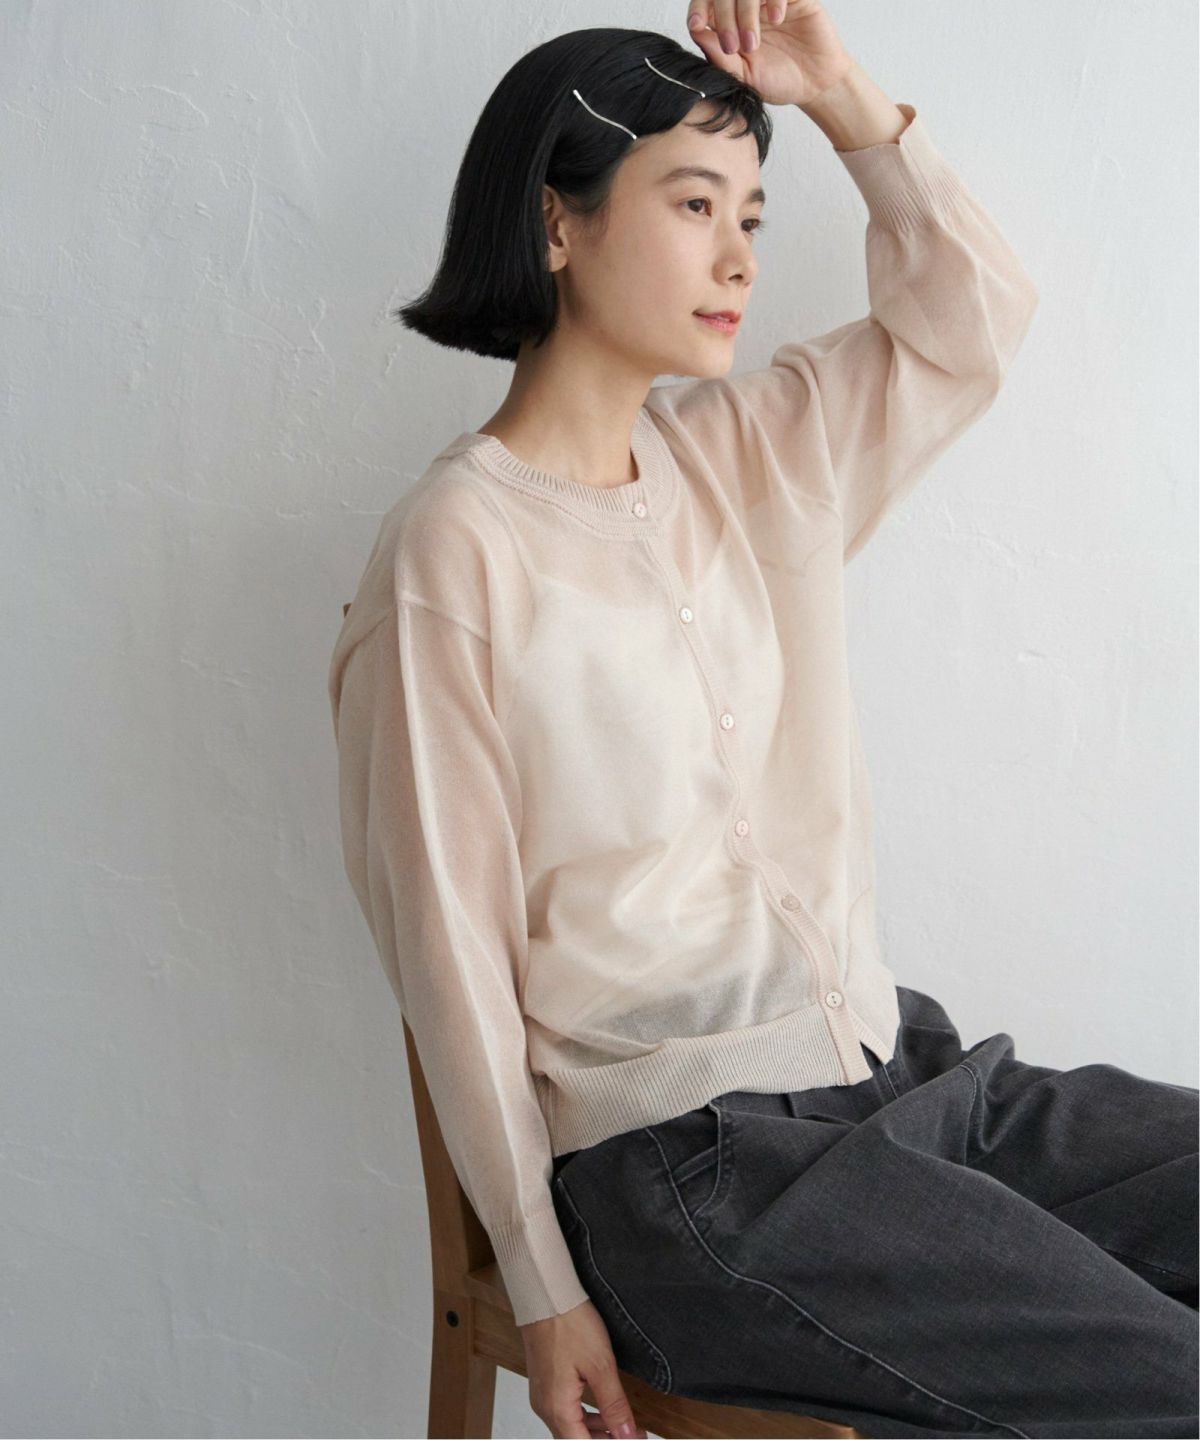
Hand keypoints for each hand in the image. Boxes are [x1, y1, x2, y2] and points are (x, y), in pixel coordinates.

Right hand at [520, 1298, 648, 1439]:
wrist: (545, 1295)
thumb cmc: (569, 1324)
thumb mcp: (601, 1365)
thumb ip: (614, 1405)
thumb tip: (626, 1435)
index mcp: (557, 1409)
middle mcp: (545, 1407)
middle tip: (632, 1434)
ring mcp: (542, 1395)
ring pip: (570, 1427)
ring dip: (596, 1431)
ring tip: (622, 1426)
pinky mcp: (545, 1383)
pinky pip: (564, 1411)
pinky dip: (585, 1416)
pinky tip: (602, 1409)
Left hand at [684, 0, 854, 107]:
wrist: (814, 85)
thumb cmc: (777, 81)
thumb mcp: (743, 75)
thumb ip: (719, 56)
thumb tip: (696, 32)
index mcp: (729, 22)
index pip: (706, 2)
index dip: (698, 8)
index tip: (697, 26)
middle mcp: (747, 5)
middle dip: (723, 17)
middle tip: (733, 47)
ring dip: (746, 13)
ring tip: (754, 44)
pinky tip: (778, 19)